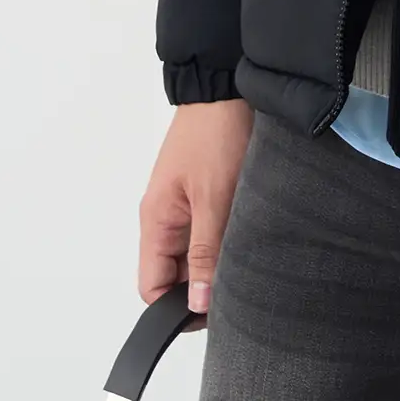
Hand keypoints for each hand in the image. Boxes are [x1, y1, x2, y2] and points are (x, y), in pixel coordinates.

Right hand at [138, 97, 253, 312]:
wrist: (225, 87)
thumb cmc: (215, 134)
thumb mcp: (214, 198)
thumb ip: (206, 252)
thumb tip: (197, 304)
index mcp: (156, 221)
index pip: (152, 287)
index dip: (177, 309)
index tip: (211, 313)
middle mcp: (164, 217)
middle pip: (175, 275)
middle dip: (202, 286)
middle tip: (238, 285)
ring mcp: (183, 206)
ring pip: (195, 255)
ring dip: (217, 261)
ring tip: (246, 256)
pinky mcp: (203, 194)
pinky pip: (208, 233)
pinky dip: (225, 240)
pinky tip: (247, 236)